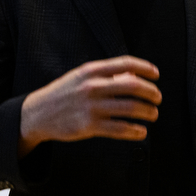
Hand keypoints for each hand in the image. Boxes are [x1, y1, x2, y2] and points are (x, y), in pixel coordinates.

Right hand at [19, 56, 161, 155]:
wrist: (37, 113)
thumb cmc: (64, 93)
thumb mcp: (81, 76)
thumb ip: (105, 74)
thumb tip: (134, 75)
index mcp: (91, 70)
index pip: (126, 64)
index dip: (145, 68)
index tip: (156, 74)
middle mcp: (92, 86)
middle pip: (133, 86)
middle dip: (151, 92)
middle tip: (158, 98)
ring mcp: (91, 107)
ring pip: (130, 108)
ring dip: (148, 112)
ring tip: (153, 114)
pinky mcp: (89, 126)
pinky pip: (120, 128)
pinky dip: (135, 131)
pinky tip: (141, 132)